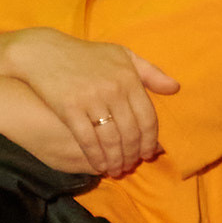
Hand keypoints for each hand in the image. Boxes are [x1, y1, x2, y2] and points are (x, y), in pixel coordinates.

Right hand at [5, 29, 178, 178]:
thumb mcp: (122, 55)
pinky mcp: (70, 109)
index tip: (149, 154)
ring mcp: (91, 99)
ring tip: (116, 170)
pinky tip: (99, 165)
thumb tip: (175, 88)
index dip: (151, 141)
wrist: (45, 52)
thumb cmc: (87, 55)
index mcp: (129, 77)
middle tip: (131, 166)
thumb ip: (150, 72)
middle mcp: (113, 89)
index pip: (147, 118)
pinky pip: (88, 140)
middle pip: (131, 133)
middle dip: (133, 155)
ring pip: (111, 140)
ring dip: (116, 160)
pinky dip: (96, 157)